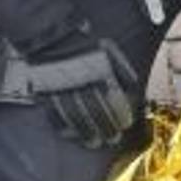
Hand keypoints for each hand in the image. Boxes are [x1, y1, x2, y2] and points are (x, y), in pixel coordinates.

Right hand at [24, 33, 140, 148]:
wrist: (54, 37)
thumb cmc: (86, 45)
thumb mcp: (110, 50)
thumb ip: (123, 69)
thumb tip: (134, 88)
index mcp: (98, 70)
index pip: (112, 99)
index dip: (120, 115)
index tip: (126, 125)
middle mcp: (80, 81)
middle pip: (95, 111)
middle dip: (106, 128)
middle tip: (114, 139)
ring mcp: (61, 88)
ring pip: (76, 116)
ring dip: (87, 133)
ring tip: (96, 143)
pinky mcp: (46, 92)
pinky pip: (54, 113)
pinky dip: (63, 127)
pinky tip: (71, 135)